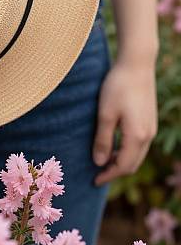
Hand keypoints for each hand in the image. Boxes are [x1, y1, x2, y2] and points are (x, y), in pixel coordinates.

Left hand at [93, 59, 156, 185]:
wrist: (136, 64)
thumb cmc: (117, 87)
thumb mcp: (105, 113)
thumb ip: (103, 139)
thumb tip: (99, 162)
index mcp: (136, 136)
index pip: (123, 166)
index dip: (108, 175)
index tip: (94, 180)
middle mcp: (148, 135)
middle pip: (133, 164)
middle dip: (115, 171)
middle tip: (97, 174)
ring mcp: (151, 127)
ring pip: (137, 154)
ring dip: (121, 161)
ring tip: (103, 161)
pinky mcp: (149, 119)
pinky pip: (139, 144)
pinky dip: (127, 150)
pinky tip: (114, 144)